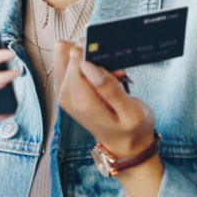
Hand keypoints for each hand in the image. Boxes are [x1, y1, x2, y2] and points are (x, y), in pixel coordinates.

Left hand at [54, 41, 155, 159]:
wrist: (124, 144)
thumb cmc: (132, 127)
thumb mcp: (131, 111)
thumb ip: (109, 88)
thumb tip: (87, 66)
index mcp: (82, 102)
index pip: (76, 60)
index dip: (94, 53)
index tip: (112, 61)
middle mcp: (67, 97)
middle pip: (69, 55)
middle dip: (92, 56)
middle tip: (114, 70)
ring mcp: (64, 94)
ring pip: (65, 56)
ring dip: (88, 58)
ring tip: (109, 73)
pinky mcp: (66, 91)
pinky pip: (66, 63)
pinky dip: (84, 63)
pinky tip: (102, 73)